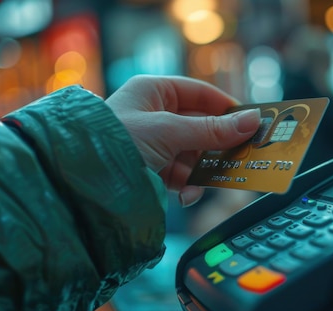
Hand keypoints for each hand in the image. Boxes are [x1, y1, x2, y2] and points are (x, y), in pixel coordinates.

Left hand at [105, 75, 260, 206]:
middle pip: (199, 126)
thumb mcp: (169, 132)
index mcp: (153, 92)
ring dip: (204, 169)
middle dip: (218, 143)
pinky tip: (189, 195)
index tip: (250, 121)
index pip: (199, 93)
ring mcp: (152, 144)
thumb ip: (211, 130)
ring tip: (216, 180)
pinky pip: (180, 175)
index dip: (225, 107)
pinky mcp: (149, 170)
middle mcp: (153, 115)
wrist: (81, 181)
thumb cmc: (117, 142)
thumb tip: (251, 121)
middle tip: (242, 155)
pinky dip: (188, 186)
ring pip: (192, 153)